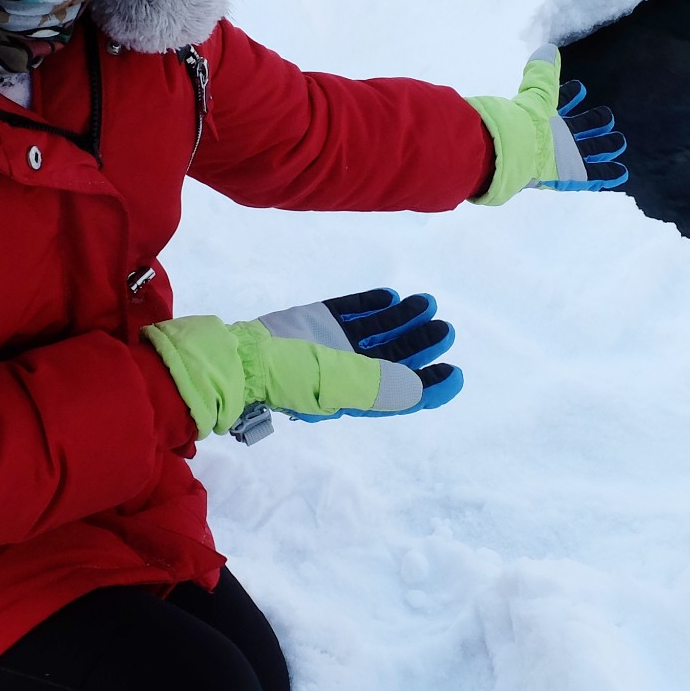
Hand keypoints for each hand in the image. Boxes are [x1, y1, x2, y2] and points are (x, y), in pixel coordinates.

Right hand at [144, 289, 462, 440]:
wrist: (236, 355)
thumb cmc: (288, 377)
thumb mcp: (339, 385)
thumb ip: (383, 385)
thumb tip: (425, 389)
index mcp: (354, 394)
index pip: (400, 393)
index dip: (430, 385)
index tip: (453, 372)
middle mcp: (346, 370)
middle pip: (394, 358)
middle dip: (422, 344)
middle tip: (445, 329)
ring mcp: (330, 343)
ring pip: (377, 332)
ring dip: (404, 320)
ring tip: (426, 304)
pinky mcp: (316, 320)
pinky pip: (350, 311)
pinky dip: (371, 304)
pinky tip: (391, 296)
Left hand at [467, 44, 628, 204]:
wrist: (516, 149)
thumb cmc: (526, 117)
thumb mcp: (538, 89)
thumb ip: (544, 70)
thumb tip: (549, 48)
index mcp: (546, 115)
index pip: (561, 102)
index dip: (569, 95)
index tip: (578, 88)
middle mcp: (555, 136)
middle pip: (580, 128)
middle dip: (594, 122)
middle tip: (607, 117)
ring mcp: (564, 157)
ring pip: (590, 151)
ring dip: (605, 147)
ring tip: (619, 142)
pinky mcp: (571, 174)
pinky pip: (593, 176)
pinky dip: (608, 174)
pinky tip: (621, 173)